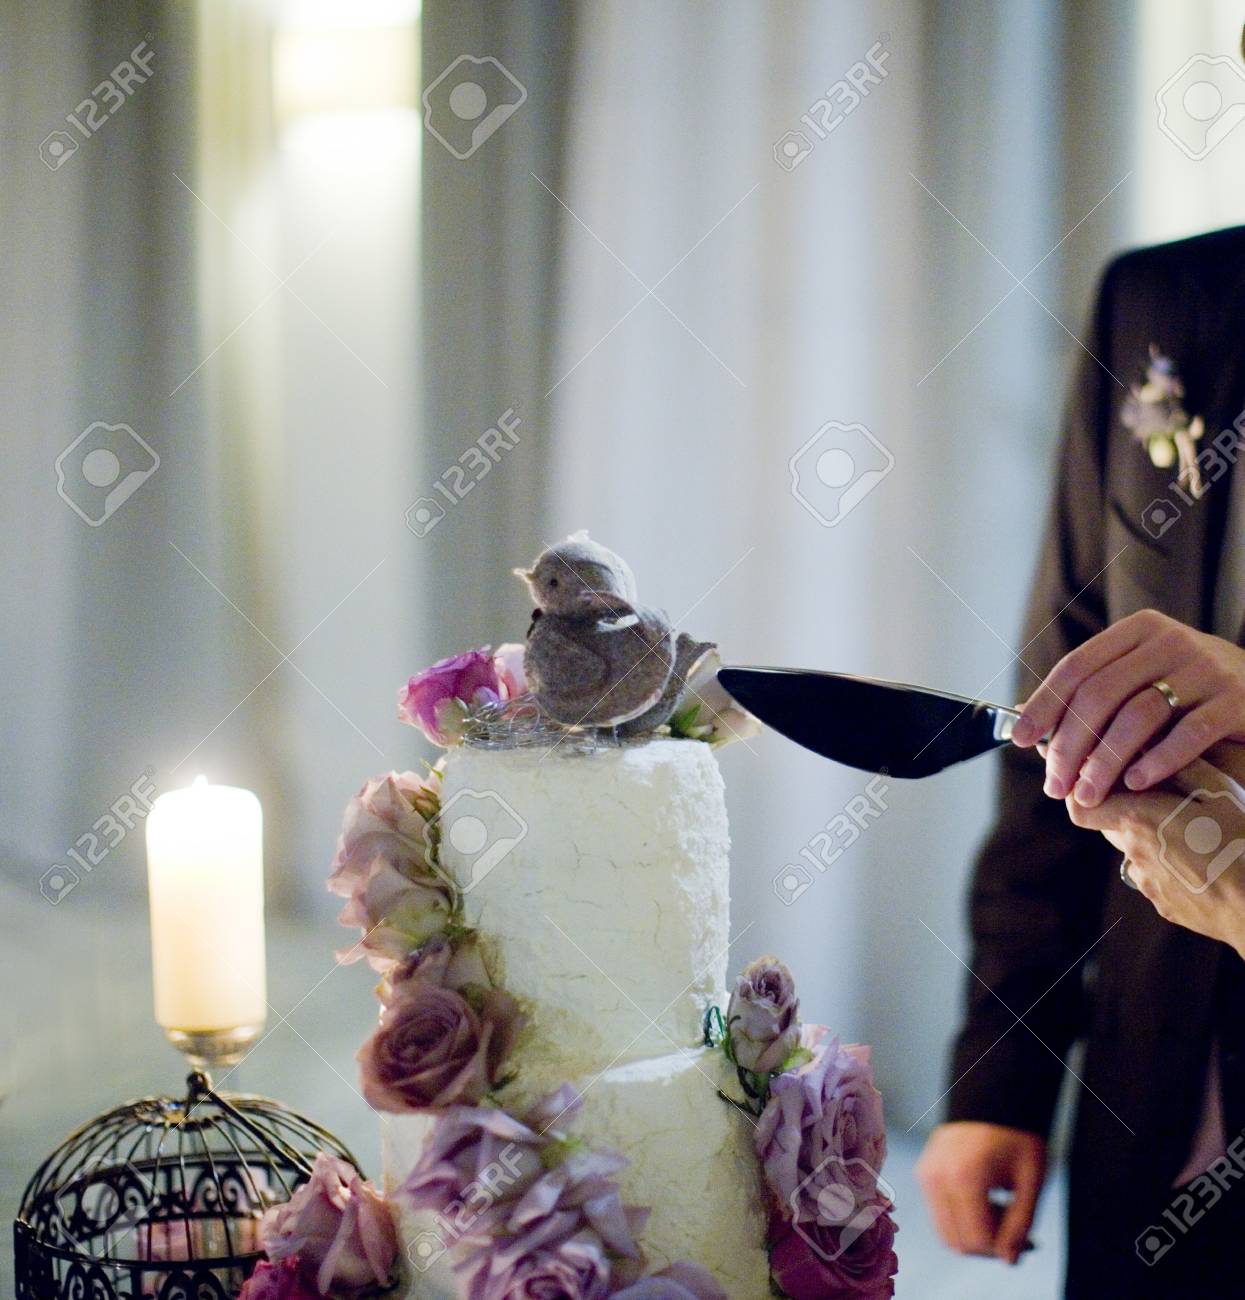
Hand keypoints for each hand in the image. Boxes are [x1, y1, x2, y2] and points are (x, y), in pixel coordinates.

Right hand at [916, 1122, 1045, 1264]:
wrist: (990, 1096)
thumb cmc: (1016, 1136)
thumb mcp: (1030, 1181)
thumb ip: (1021, 1225)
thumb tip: (1008, 1260)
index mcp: (964, 1178)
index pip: (977, 1240)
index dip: (1003, 1250)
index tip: (1026, 1240)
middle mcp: (937, 1177)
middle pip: (957, 1241)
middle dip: (988, 1246)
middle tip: (1014, 1228)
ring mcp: (926, 1174)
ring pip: (945, 1231)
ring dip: (973, 1234)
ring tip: (999, 1210)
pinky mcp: (924, 1171)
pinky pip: (939, 1213)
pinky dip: (961, 1218)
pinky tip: (984, 1199)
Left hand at [1011, 609, 1244, 804]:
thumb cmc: (1194, 691)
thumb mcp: (1147, 675)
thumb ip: (1098, 692)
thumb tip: (1026, 722)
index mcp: (1138, 631)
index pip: (1076, 667)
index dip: (1044, 705)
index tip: (1021, 740)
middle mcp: (1169, 641)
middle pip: (1100, 694)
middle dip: (1070, 745)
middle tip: (1055, 784)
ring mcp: (1205, 668)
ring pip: (1138, 715)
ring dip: (1105, 761)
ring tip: (1088, 793)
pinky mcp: (1236, 699)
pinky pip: (1188, 732)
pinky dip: (1156, 760)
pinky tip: (1135, 784)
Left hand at [1065, 752, 1244, 956]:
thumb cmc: (1244, 841)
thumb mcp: (1218, 790)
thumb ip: (1177, 766)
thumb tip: (1148, 744)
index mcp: (1139, 819)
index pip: (1079, 807)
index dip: (1082, 794)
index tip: (1099, 782)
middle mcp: (1134, 852)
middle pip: (1109, 826)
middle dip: (1125, 810)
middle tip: (1161, 800)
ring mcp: (1148, 883)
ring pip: (1135, 852)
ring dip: (1151, 839)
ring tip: (1193, 834)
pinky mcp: (1164, 906)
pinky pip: (1156, 878)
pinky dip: (1169, 866)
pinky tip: (1202, 861)